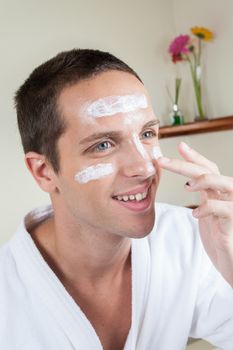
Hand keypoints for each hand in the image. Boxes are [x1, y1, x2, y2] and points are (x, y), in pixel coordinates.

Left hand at [158, 141, 232, 286]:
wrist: (231, 263)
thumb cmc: (219, 237)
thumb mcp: (207, 212)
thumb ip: (202, 196)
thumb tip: (190, 180)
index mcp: (219, 192)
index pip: (208, 167)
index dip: (194, 156)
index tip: (179, 146)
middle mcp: (228, 196)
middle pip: (209, 171)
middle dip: (185, 164)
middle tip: (162, 161)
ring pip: (224, 184)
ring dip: (203, 181)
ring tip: (187, 187)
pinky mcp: (232, 225)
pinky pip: (224, 209)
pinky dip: (208, 208)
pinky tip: (196, 214)